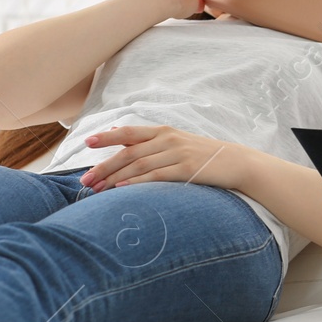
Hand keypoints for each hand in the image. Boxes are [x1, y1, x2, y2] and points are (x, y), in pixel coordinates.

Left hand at [79, 125, 249, 191]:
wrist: (237, 162)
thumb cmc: (204, 156)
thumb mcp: (176, 143)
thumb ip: (149, 142)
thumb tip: (118, 137)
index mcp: (164, 131)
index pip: (129, 133)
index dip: (107, 137)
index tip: (87, 143)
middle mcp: (168, 139)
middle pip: (128, 152)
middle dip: (103, 166)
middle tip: (84, 181)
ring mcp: (177, 153)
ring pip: (138, 165)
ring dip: (114, 178)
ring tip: (97, 190)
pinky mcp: (186, 169)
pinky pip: (156, 176)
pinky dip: (136, 182)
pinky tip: (122, 188)